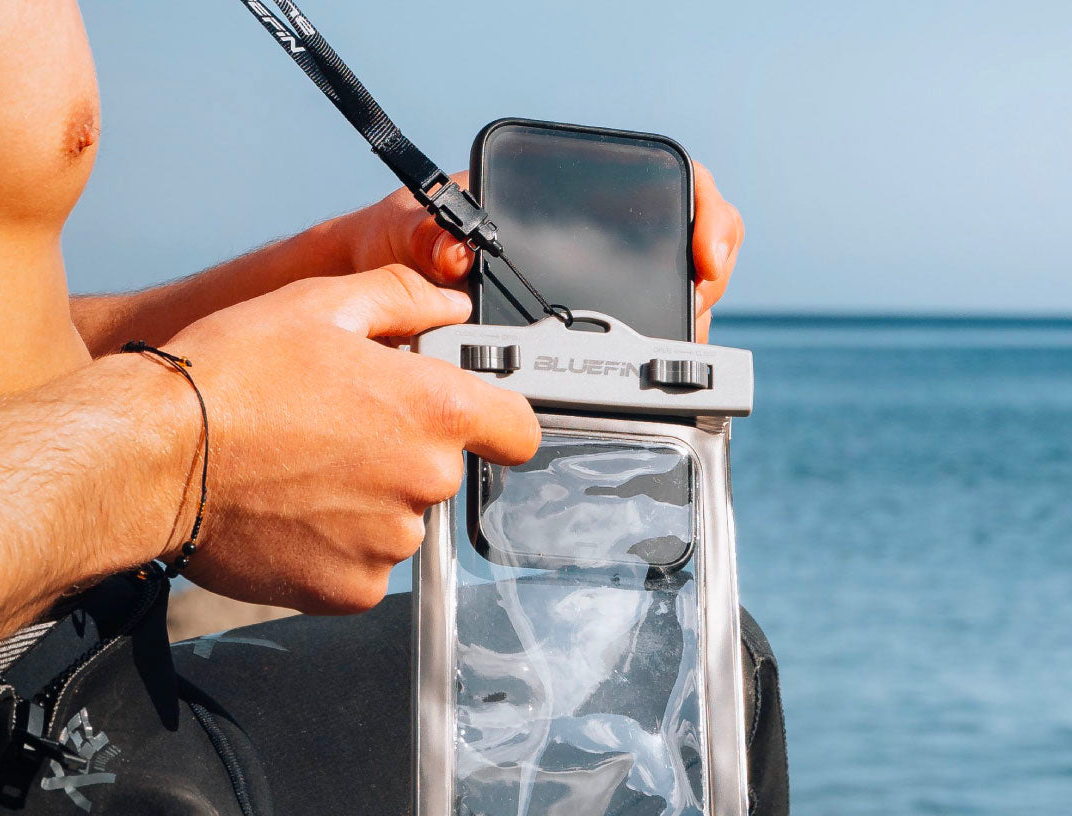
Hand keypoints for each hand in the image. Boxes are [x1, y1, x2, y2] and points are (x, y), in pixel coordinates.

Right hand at [158, 265, 539, 613]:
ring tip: (300, 467)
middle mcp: (424, 482)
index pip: (518, 430)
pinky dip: (335, 545)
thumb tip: (446, 304)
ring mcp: (389, 543)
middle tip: (336, 427)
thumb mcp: (319, 304)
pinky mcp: (350, 590)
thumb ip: (401, 298)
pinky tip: (290, 510)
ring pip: (400, 519)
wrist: (154, 459)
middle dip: (402, 450)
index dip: (496, 419)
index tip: (470, 417)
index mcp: (434, 410)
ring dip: (366, 499)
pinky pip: (364, 566)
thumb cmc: (229, 377)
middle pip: (443, 471)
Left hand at [352, 163, 745, 341]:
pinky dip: (649, 358)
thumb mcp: (397, 235)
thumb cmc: (384, 249)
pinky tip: (649, 377)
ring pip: (660, 300)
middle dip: (706, 273)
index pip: (656, 183)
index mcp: (548, 199)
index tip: (703, 251)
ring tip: (681, 347)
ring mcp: (580, 287)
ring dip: (683, 321)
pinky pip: (629, 343)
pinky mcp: (575, 336)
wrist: (366, 297)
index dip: (699, 211)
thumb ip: (421, 237)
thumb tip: (455, 253)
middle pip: (675, 245)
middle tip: (701, 301)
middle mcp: (575, 239)